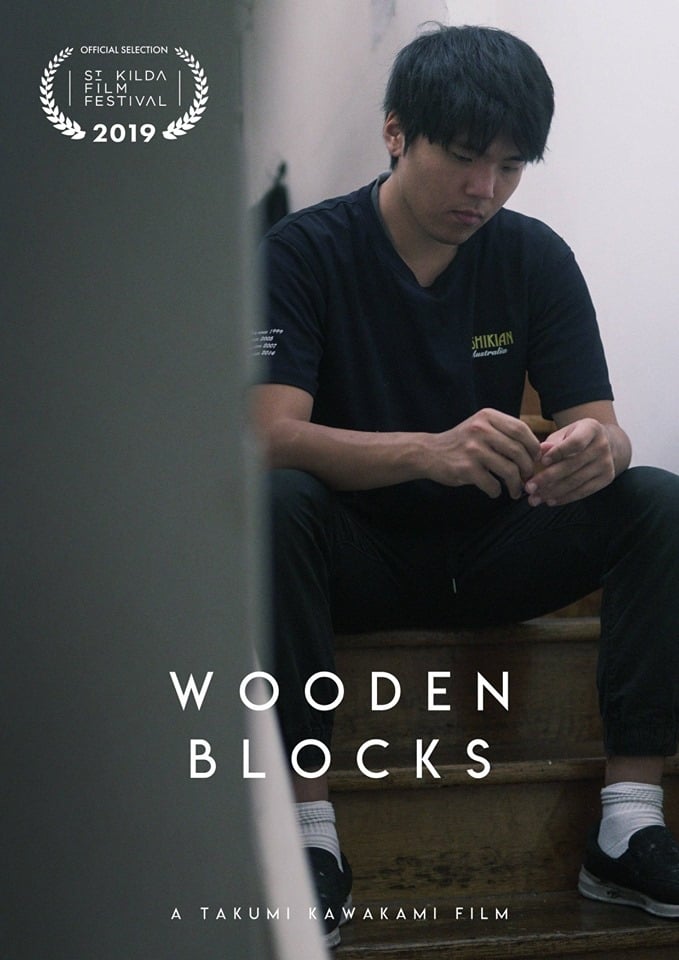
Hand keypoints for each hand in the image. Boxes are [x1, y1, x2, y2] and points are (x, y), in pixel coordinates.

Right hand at [426, 408, 540, 498]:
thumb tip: (541, 449)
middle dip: (527, 469)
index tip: (534, 458)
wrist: (428, 453)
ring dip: (515, 485)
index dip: (533, 446)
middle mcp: (480, 430)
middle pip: (518, 451)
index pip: (521, 429)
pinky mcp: (466, 469)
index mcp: (487, 417)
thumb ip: (505, 433)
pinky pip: (493, 484)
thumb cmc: (461, 442)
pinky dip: (496, 491)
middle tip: (527, 478)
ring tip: (515, 490)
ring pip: (509, 470)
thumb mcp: (481, 427)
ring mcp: (473, 449)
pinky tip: (493, 490)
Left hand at [524, 418, 616, 505]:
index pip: (575, 442)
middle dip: (548, 478)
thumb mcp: (564, 434)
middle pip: (573, 465)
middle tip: (529, 487)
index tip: (541, 462)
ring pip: (577, 481)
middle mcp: (602, 446)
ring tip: (535, 498)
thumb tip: (540, 451)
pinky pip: (584, 491)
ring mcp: (606, 463)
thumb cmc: (575, 438)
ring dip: (553, 492)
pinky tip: (549, 501)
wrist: (602, 444)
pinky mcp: (606, 478)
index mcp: (591, 429)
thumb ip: (551, 443)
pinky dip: (565, 498)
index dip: (558, 452)